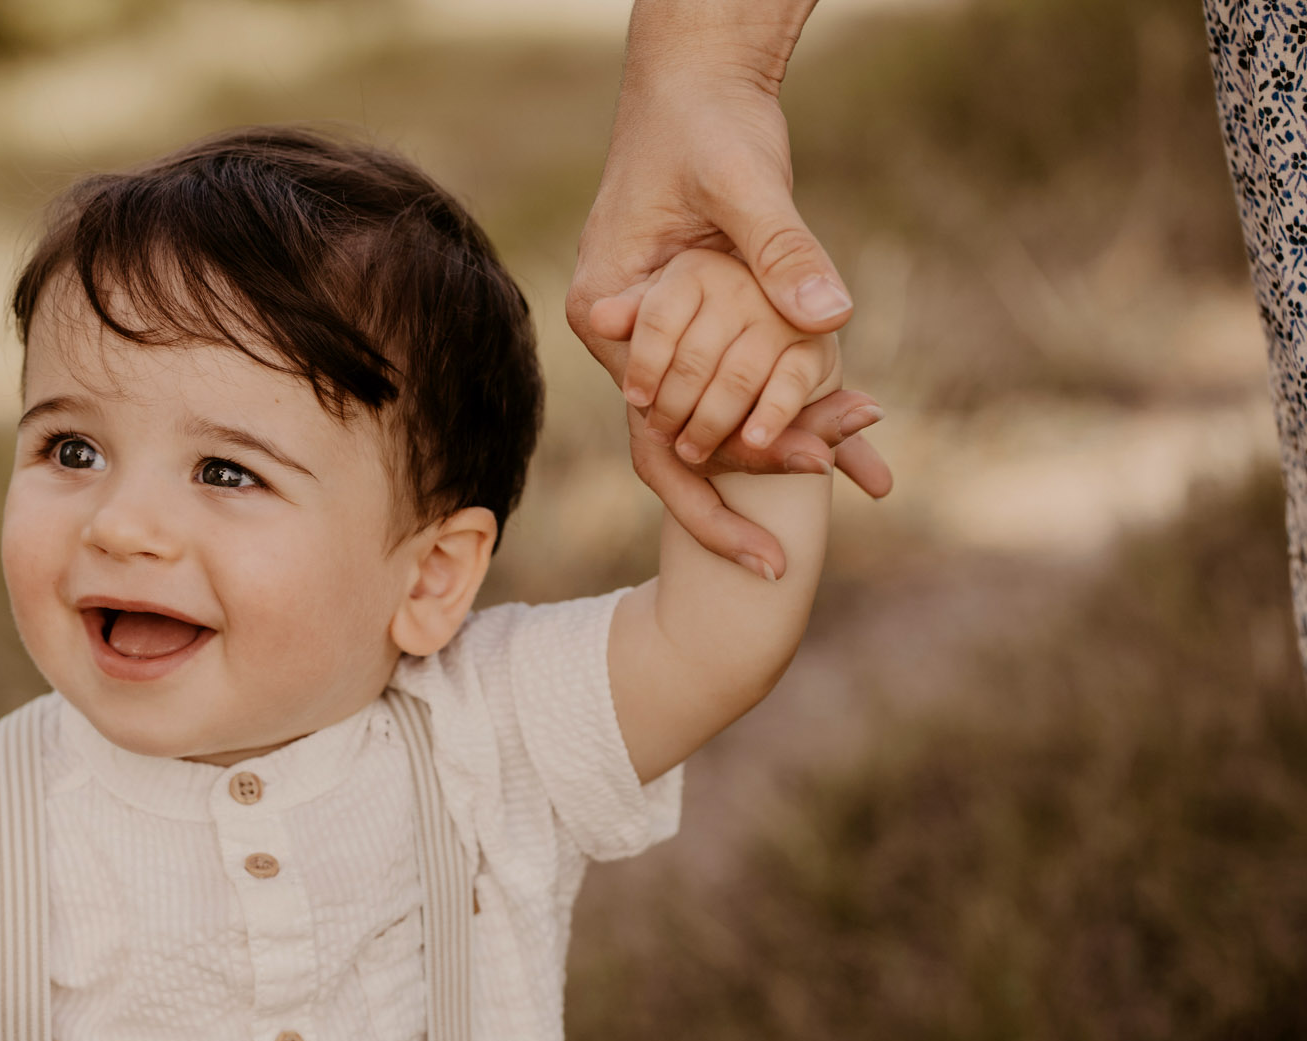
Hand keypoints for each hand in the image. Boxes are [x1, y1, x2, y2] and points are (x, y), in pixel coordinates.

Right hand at [567, 33, 892, 570]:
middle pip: (686, 437)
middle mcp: (625, 338)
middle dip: (760, 478)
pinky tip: (854, 442)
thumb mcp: (745, 180)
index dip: (727, 473)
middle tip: (822, 517)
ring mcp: (658, 335)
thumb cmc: (705, 123)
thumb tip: (829, 316)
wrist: (698, 82)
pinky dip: (795, 407)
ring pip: (718, 417)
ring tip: (869, 472)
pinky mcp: (698, 324)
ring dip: (790, 442)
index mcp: (610, 312)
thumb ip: (781, 250)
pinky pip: (742, 382)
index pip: (659, 424)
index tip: (788, 510)